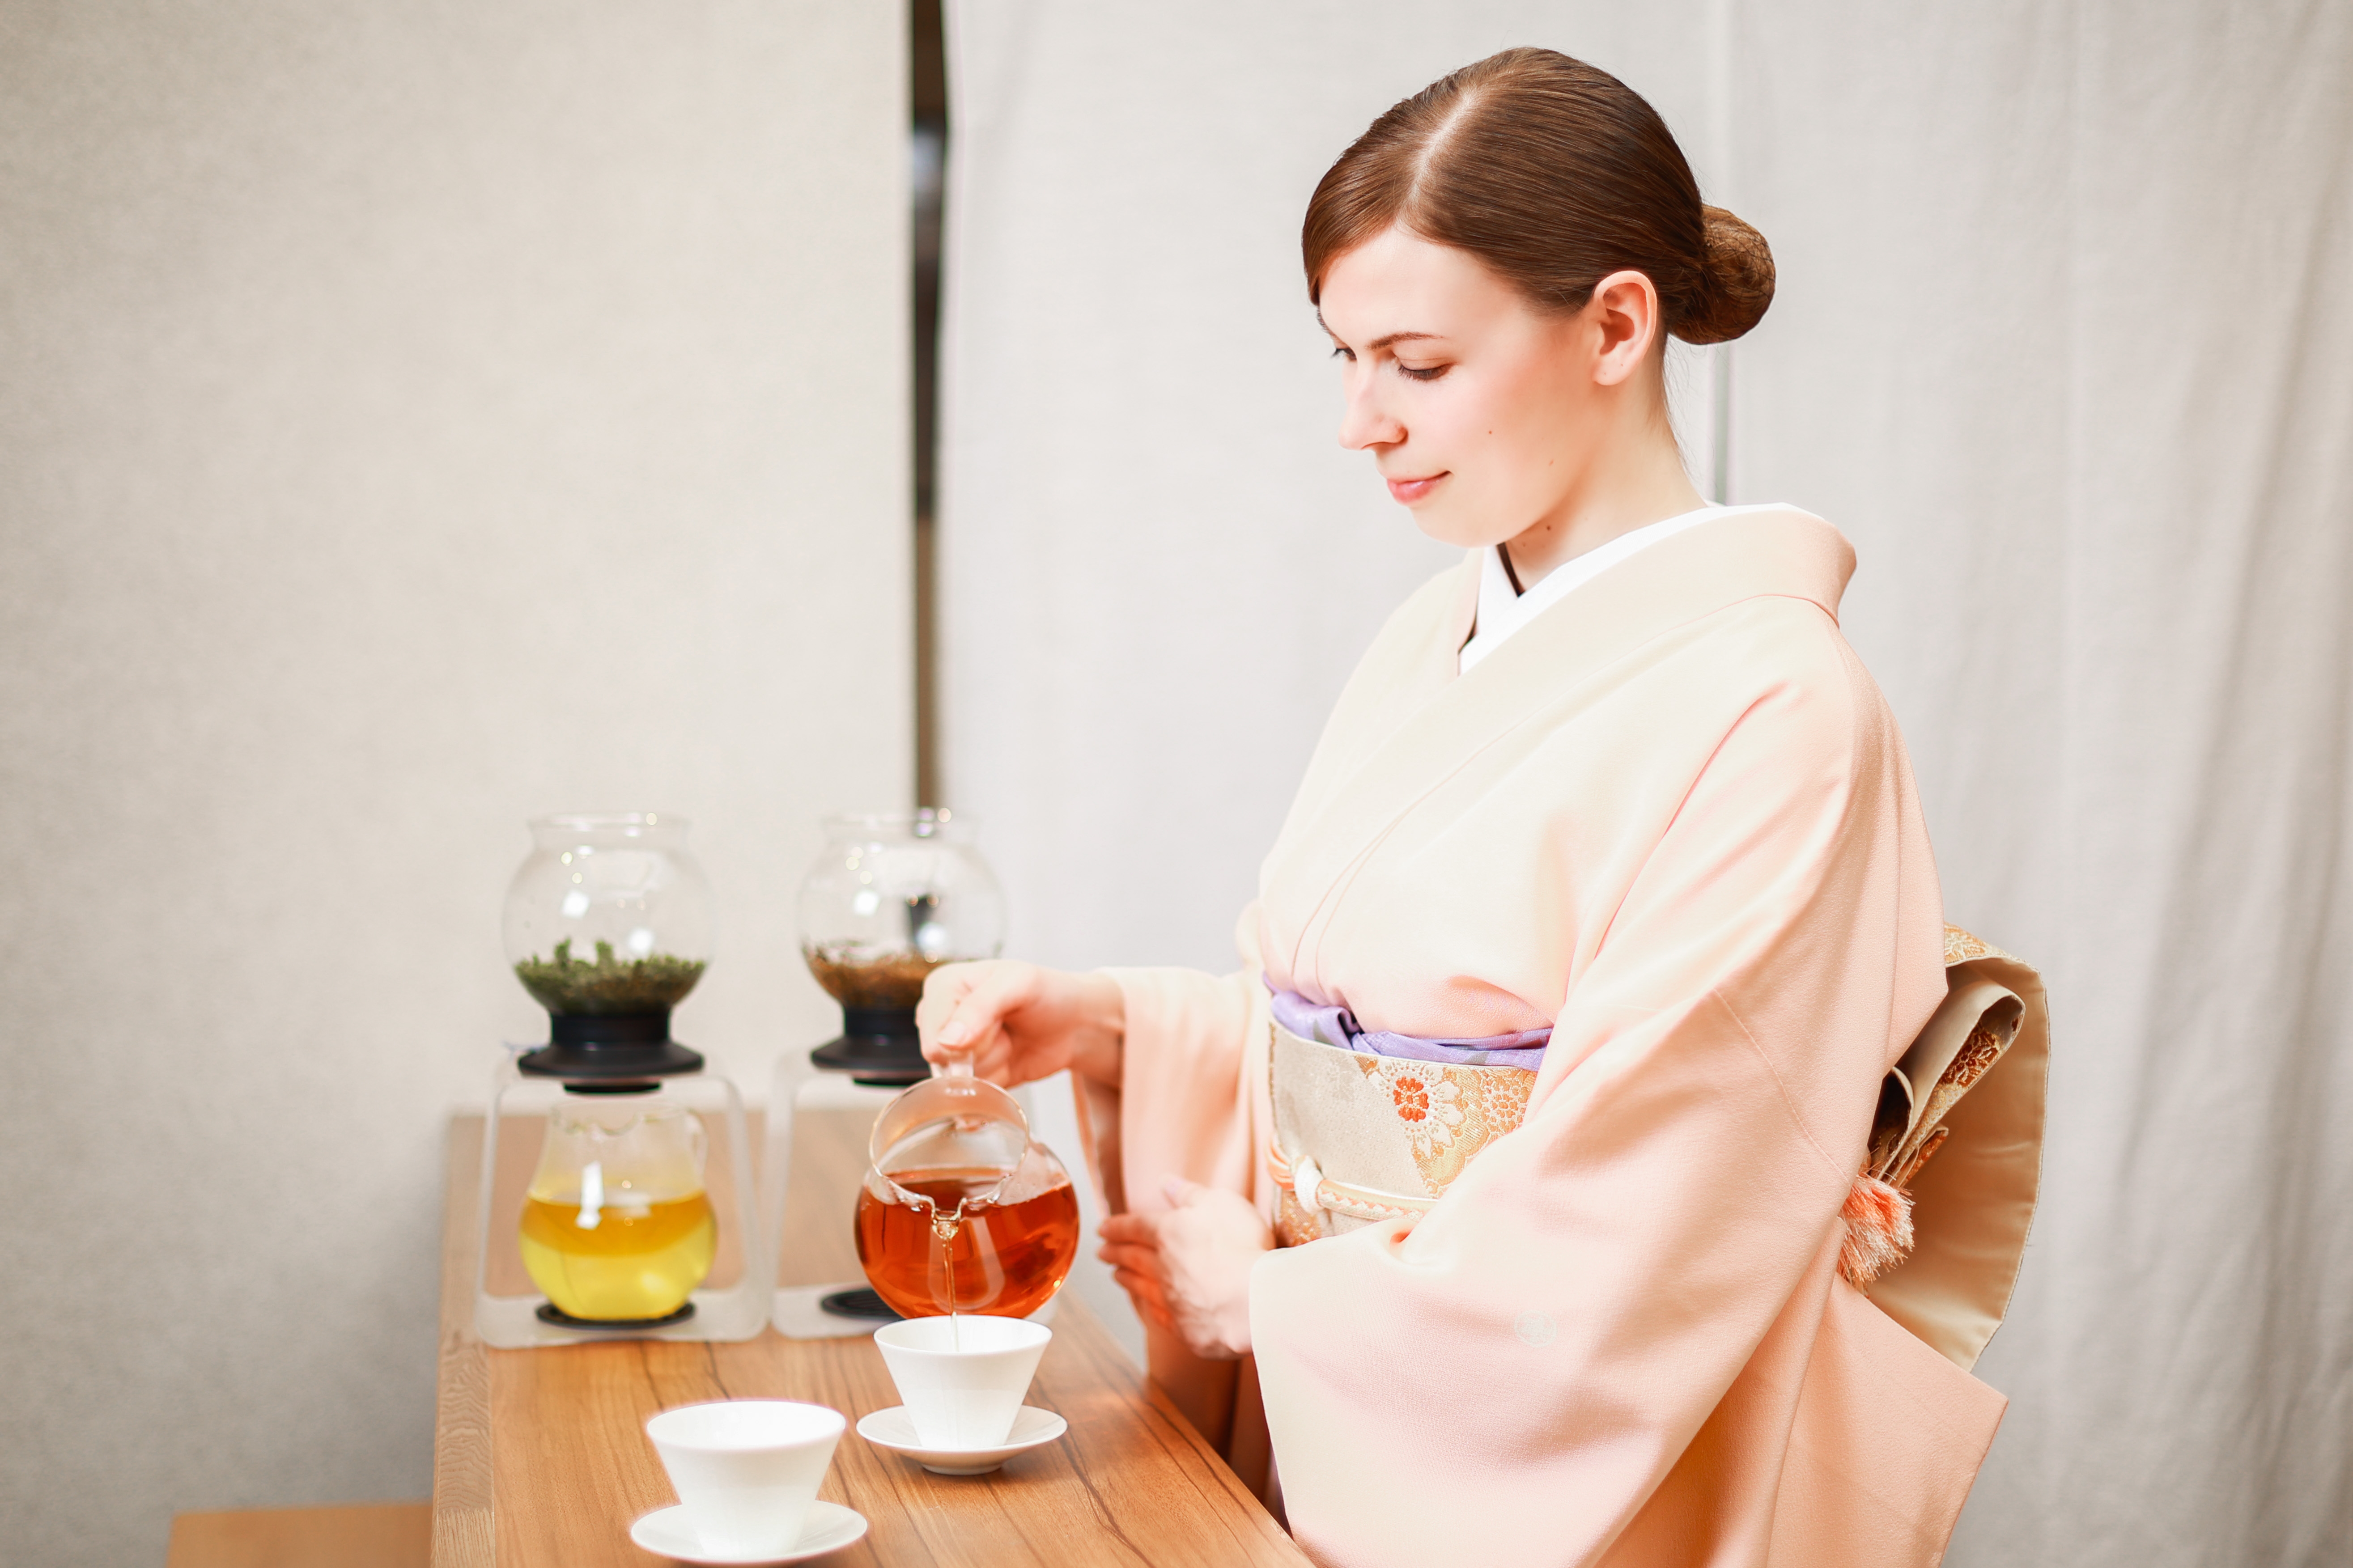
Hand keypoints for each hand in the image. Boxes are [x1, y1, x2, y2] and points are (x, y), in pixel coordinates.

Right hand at [916, 960, 1124, 1088]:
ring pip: (958, 1082)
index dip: (971, 1037)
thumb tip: (946, 1042)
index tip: (1000, 1019)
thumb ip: (980, 1007)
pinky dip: (997, 1084)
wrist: (1075, 1023)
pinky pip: (973, 1096)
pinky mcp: (971, 1077)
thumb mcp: (1018, 984)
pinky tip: (1010, 1060)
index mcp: (942, 988)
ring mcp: (953, 1052)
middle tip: (1007, 1029)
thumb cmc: (1047, 993)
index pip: (933, 1036)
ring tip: (1010, 1041)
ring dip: (994, 1067)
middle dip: (984, 1052)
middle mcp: (940, 1020)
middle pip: (943, 1062)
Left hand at [1096, 1177, 1271, 1360]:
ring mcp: (1171, 1300)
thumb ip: (1190, 1194)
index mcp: (1168, 1233)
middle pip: (1132, 1257)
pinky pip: (1158, 1315)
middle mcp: (1163, 1267)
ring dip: (1126, 1278)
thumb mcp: (1220, 1203)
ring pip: (1141, 1286)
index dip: (1117, 1226)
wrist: (1258, 1300)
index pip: (1135, 1227)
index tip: (1102, 1228)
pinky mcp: (1185, 1329)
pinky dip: (1147, 1307)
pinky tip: (1145, 1305)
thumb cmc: (1243, 1245)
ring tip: (1116, 1274)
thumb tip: (1166, 1183)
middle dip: (1115, 1252)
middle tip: (1101, 1251)